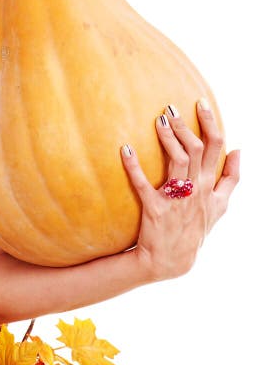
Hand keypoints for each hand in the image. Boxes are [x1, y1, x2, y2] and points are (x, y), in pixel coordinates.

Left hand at [121, 98, 239, 281]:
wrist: (171, 262)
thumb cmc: (193, 230)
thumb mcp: (219, 207)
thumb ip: (229, 180)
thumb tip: (239, 151)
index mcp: (211, 188)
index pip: (217, 149)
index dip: (211, 124)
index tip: (202, 102)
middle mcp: (197, 191)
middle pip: (197, 150)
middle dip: (187, 126)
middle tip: (172, 107)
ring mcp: (177, 200)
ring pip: (178, 161)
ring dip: (167, 138)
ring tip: (158, 120)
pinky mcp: (156, 209)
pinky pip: (144, 184)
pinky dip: (134, 166)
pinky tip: (125, 149)